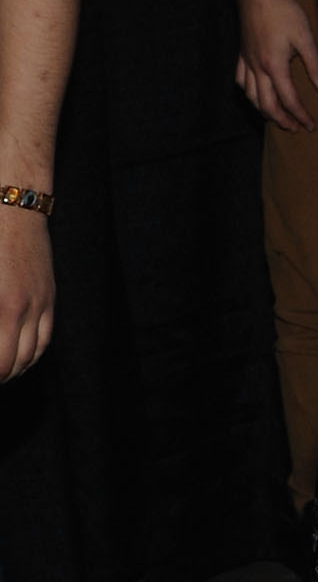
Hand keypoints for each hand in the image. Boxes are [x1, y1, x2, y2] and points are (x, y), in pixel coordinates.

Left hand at [0, 215, 53, 380]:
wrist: (13, 207)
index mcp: (1, 309)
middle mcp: (22, 311)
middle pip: (13, 363)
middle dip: (0, 374)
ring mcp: (39, 304)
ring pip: (31, 355)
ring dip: (14, 369)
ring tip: (1, 372)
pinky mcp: (48, 296)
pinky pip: (45, 338)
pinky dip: (32, 355)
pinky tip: (20, 358)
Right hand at [234, 0, 317, 131]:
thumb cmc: (283, 11)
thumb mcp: (305, 37)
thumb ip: (315, 65)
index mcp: (274, 66)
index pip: (289, 100)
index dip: (300, 116)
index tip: (310, 125)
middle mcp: (257, 68)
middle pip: (266, 104)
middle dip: (281, 120)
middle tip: (294, 128)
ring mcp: (246, 61)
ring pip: (250, 95)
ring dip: (263, 110)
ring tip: (275, 116)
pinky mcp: (241, 53)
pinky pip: (240, 80)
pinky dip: (247, 92)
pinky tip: (253, 93)